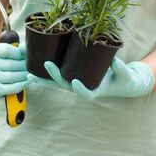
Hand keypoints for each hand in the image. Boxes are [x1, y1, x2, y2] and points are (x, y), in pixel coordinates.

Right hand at [0, 43, 28, 97]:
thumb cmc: (5, 59)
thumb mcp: (9, 50)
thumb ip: (19, 48)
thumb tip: (26, 48)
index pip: (7, 50)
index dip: (20, 53)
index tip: (27, 56)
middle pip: (10, 65)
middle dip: (25, 66)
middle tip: (34, 67)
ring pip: (10, 77)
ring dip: (24, 76)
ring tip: (31, 74)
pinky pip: (8, 89)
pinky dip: (20, 86)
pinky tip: (26, 82)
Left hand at [27, 57, 155, 98]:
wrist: (119, 80)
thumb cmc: (123, 78)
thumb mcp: (126, 74)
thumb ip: (121, 69)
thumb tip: (114, 61)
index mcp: (96, 91)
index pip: (86, 94)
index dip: (80, 90)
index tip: (76, 83)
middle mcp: (82, 88)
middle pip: (66, 85)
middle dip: (55, 75)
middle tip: (47, 64)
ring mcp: (75, 83)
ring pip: (56, 83)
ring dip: (43, 78)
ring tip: (29, 74)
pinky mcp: (71, 77)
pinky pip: (56, 77)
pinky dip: (44, 74)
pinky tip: (32, 71)